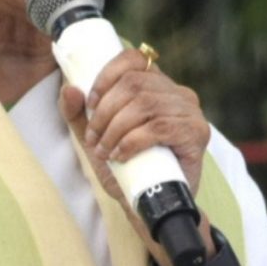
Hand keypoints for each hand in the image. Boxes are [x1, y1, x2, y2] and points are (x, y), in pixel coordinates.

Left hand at [58, 49, 211, 257]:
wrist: (151, 206)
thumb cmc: (127, 169)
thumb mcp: (96, 139)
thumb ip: (78, 114)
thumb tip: (69, 88)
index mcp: (157, 85)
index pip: (133, 58)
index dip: (106, 76)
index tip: (90, 103)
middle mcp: (178, 93)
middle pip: (134, 84)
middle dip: (105, 112)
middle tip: (93, 138)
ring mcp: (190, 112)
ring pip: (144, 104)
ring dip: (115, 129)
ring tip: (104, 150)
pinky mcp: (197, 134)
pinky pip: (159, 127)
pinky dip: (132, 141)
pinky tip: (120, 155)